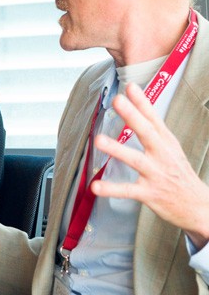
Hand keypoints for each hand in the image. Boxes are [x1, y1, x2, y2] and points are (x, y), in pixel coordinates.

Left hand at [92, 83, 208, 248]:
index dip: (143, 102)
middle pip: (147, 133)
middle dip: (132, 116)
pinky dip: (112, 189)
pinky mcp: (150, 193)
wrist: (199, 207)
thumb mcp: (170, 147)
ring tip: (99, 140)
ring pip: (136, 160)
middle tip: (118, 101)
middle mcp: (162, 156)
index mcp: (166, 143)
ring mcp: (156, 174)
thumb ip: (152, 125)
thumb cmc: (178, 173)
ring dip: (118, 150)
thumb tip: (136, 99)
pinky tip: (96, 186)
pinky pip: (128, 191)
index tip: (130, 87)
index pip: (154, 119)